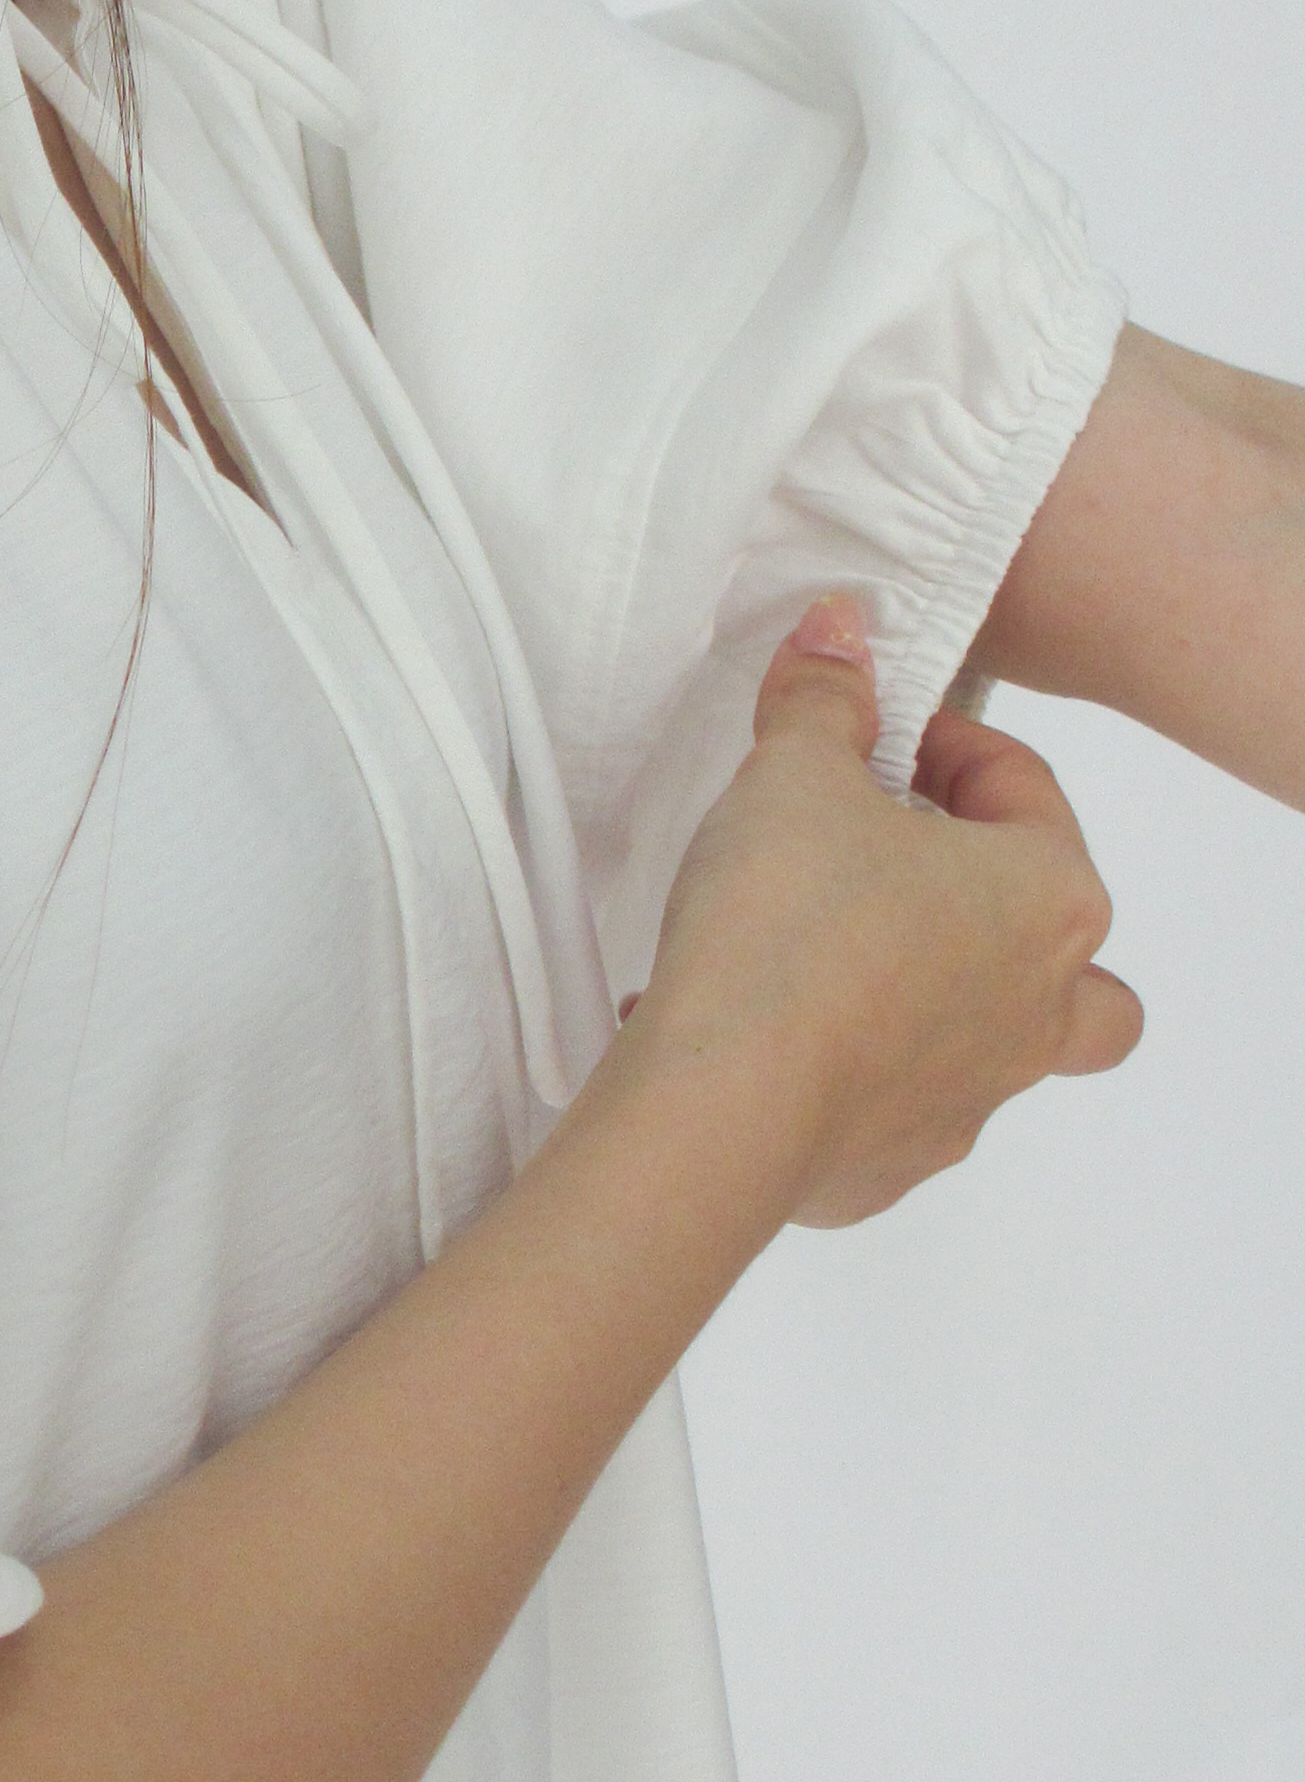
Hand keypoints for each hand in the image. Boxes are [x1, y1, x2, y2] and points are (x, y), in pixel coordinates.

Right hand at [622, 598, 1146, 1230]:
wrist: (726, 1103)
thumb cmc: (791, 923)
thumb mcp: (794, 773)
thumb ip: (825, 698)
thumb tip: (841, 631)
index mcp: (1045, 900)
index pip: (1024, 788)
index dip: (942, 740)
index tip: (870, 731)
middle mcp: (1039, 1007)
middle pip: (1068, 951)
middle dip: (1000, 906)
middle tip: (900, 866)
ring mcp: (974, 1096)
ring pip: (995, 1040)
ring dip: (930, 994)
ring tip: (824, 955)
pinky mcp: (894, 1162)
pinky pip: (891, 1102)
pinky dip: (844, 1067)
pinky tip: (761, 1030)